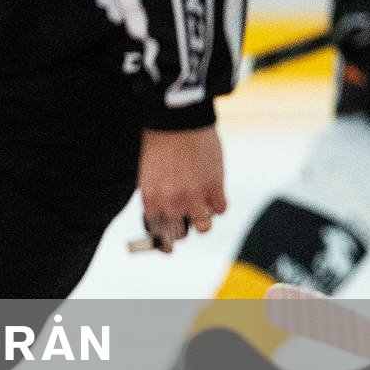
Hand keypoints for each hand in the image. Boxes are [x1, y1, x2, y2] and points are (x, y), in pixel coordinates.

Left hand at [137, 126, 225, 253]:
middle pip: (180, 234)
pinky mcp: (215, 187)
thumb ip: (155, 196)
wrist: (177, 122)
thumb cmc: (160, 145)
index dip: (163, 241)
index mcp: (151, 200)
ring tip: (205, 210)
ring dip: (204, 220)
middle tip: (189, 220)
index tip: (168, 246)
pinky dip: (219, 204)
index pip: (157, 232)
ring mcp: (194, 197)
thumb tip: (161, 216)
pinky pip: (221, 209)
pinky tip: (215, 194)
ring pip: (204, 226)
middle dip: (184, 229)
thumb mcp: (148, 174)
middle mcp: (172, 203)